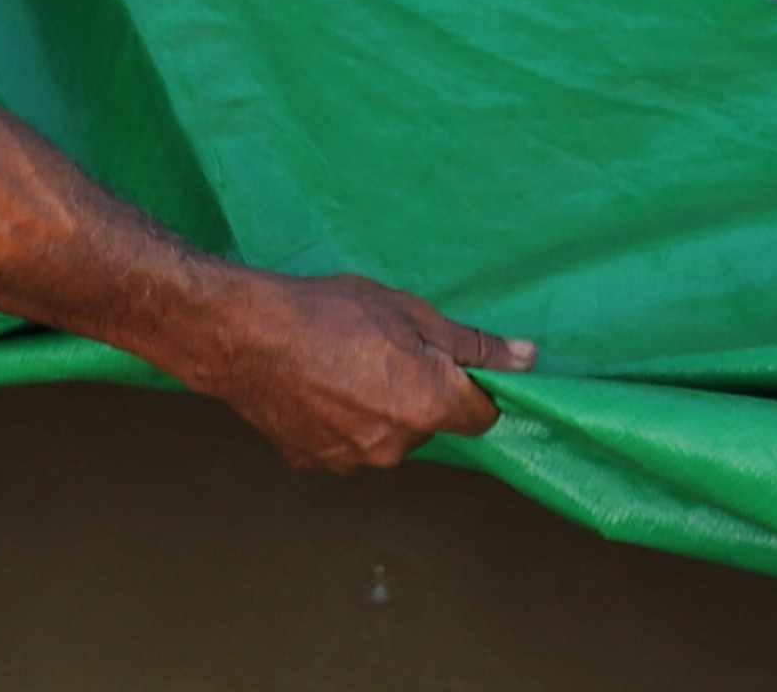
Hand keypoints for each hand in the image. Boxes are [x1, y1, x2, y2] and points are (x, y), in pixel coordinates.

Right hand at [187, 270, 521, 469]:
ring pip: (388, 438)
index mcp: (428, 407)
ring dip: (380, 411)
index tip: (452, 363)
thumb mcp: (412, 314)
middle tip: (386, 352)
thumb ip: (473, 345)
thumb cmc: (332, 313)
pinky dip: (342, 423)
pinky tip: (320, 388)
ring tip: (346, 367)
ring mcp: (352, 462)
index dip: (474, 387)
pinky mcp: (316, 464)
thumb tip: (528, 360)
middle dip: (421, 395)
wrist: (247, 335)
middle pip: (432, 426)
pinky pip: (346, 445)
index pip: (482, 416)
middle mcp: (396, 447)